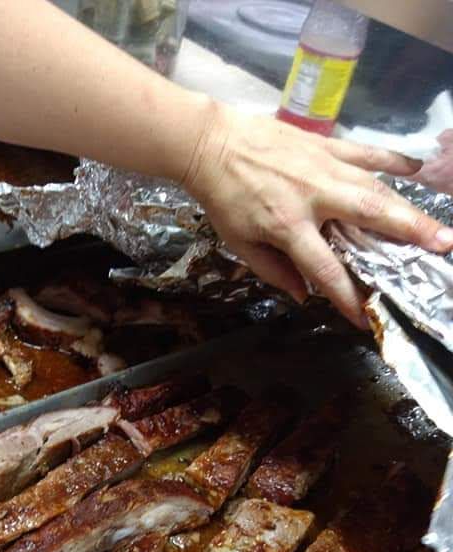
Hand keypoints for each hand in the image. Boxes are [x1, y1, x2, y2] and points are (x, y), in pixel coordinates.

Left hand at [184, 103, 452, 327]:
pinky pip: (365, 153)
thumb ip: (274, 271)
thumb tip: (305, 295)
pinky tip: (415, 169)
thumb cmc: (224, 200)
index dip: (346, 296)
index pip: (325, 268)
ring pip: (375, 188)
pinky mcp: (326, 145)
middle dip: (407, 235)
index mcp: (289, 226)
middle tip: (441, 249)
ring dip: (409, 207)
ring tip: (437, 227)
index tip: (366, 317)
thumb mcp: (240, 244)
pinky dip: (391, 160)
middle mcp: (314, 196)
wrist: (211, 144)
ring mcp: (323, 167)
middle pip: (368, 217)